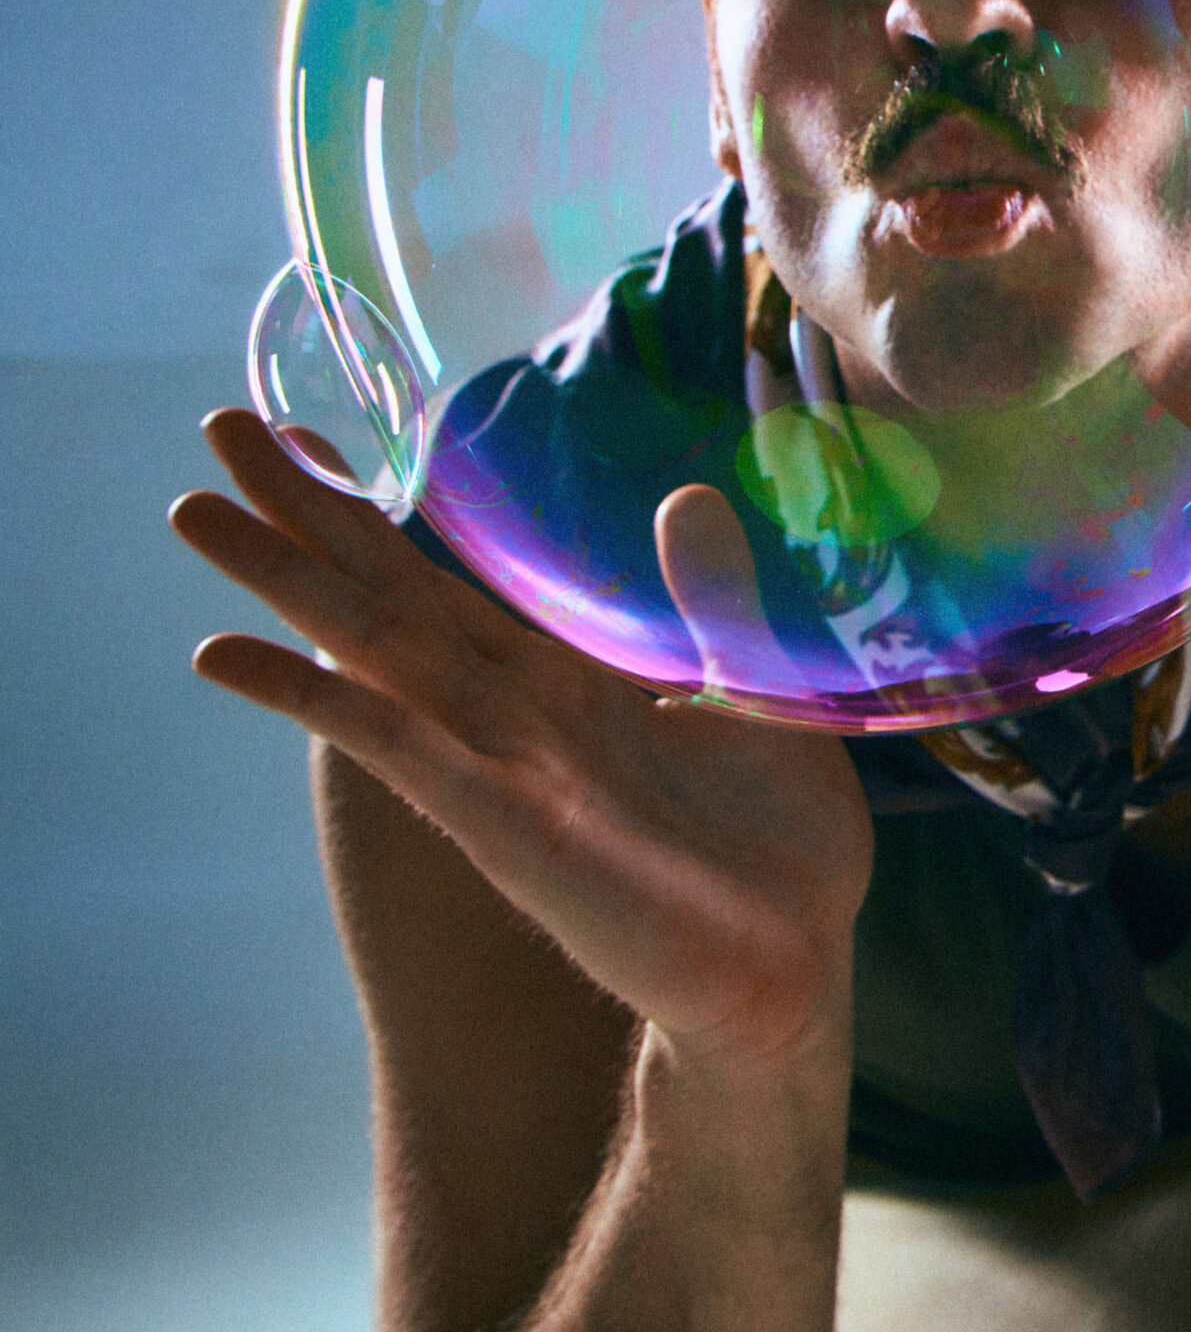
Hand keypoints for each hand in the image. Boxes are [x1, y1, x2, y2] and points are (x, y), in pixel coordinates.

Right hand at [170, 410, 872, 1067]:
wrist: (796, 964)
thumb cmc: (776, 844)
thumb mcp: (759, 692)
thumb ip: (714, 600)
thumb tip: (684, 497)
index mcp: (573, 682)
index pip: (454, 579)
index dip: (382, 512)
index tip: (307, 438)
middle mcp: (518, 717)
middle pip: (391, 596)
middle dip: (307, 517)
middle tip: (221, 428)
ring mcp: (501, 769)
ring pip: (375, 653)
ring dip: (287, 581)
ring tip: (193, 513)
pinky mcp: (504, 829)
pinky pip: (399, 748)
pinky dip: (320, 699)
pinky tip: (231, 655)